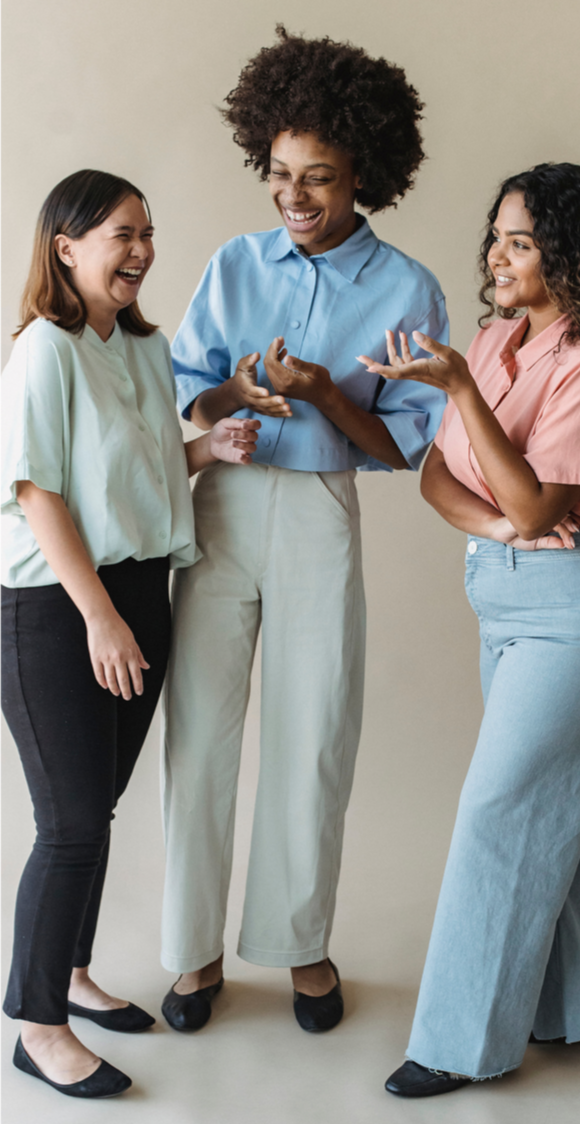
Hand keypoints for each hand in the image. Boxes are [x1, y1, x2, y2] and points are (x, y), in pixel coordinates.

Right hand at [86, 610, 149, 699]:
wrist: (102, 618)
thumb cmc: (118, 627)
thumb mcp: (133, 640)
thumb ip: (139, 655)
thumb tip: (145, 666)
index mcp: (130, 654)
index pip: (136, 675)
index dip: (138, 686)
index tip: (138, 692)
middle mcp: (119, 658)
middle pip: (124, 681)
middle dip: (127, 692)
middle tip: (127, 697)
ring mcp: (106, 659)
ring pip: (111, 680)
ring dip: (115, 689)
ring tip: (117, 693)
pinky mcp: (96, 658)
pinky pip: (99, 674)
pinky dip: (102, 682)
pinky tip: (105, 686)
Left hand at [209, 418, 260, 464]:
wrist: (211, 442)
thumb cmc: (220, 431)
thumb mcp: (225, 423)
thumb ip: (235, 422)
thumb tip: (244, 424)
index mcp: (247, 427)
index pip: (256, 424)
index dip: (253, 425)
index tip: (243, 425)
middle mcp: (248, 438)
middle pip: (255, 436)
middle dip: (245, 435)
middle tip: (232, 434)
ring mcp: (245, 448)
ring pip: (253, 448)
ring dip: (244, 445)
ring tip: (232, 443)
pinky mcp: (241, 458)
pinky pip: (249, 460)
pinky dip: (246, 459)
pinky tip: (240, 456)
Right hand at [231, 351, 291, 416]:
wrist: (236, 391)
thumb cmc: (242, 375)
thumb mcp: (243, 365)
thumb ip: (249, 360)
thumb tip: (257, 354)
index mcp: (245, 388)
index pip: (251, 391)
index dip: (258, 391)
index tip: (266, 391)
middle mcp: (250, 400)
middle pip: (260, 402)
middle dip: (271, 402)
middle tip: (282, 400)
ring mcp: (256, 407)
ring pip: (267, 410)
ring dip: (278, 410)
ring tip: (288, 408)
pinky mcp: (261, 410)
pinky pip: (271, 414)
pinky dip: (280, 414)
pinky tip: (290, 413)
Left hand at [264, 336, 333, 405]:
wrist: (323, 396)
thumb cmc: (321, 381)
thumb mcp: (313, 370)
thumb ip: (299, 364)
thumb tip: (286, 358)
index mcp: (288, 381)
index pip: (272, 362)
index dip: (273, 349)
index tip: (279, 339)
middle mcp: (281, 387)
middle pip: (268, 365)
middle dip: (272, 350)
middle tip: (280, 339)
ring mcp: (280, 389)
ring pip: (269, 369)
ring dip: (273, 355)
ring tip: (282, 344)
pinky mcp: (281, 389)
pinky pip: (273, 373)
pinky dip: (276, 362)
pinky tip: (283, 354)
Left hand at [357, 330, 472, 396]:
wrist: (460, 385)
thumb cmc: (456, 371)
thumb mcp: (447, 354)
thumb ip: (430, 343)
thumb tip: (413, 334)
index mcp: (419, 369)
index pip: (395, 371)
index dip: (381, 369)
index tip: (368, 368)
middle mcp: (414, 372)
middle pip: (389, 368)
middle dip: (373, 363)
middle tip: (359, 356)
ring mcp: (415, 371)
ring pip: (396, 362)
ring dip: (390, 347)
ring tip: (389, 331)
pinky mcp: (418, 368)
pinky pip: (405, 359)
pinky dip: (402, 348)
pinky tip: (404, 336)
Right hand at [489, 513, 578, 550]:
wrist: (498, 530)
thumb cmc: (514, 535)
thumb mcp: (534, 543)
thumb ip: (548, 542)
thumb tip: (564, 545)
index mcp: (546, 518)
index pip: (562, 521)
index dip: (569, 532)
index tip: (571, 545)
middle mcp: (544, 511)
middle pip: (563, 517)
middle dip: (570, 530)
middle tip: (571, 544)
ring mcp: (538, 507)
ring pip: (557, 515)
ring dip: (565, 528)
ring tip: (568, 541)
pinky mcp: (531, 507)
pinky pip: (546, 512)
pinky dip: (555, 521)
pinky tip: (559, 530)